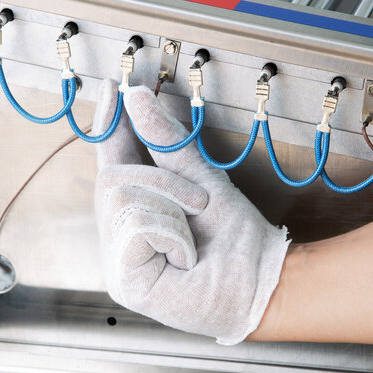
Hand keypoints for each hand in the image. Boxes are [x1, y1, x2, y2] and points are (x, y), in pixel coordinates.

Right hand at [92, 80, 289, 344]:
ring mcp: (117, 261)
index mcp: (135, 212)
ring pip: (120, 200)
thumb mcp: (202, 178)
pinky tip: (185, 254)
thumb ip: (166, 142)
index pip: (110, 163)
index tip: (112, 89)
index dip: (110, 126)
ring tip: (194, 230)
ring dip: (170, 207)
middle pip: (111, 179)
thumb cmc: (235, 238)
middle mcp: (118, 236)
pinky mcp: (124, 283)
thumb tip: (136, 98)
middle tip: (198, 200)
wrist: (262, 282)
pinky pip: (133, 227)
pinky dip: (170, 232)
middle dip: (161, 181)